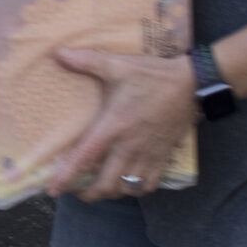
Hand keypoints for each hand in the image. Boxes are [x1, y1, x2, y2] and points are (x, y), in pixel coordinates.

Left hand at [45, 48, 196, 201]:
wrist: (192, 83)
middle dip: (89, 193)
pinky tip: (128, 183)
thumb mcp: (118, 65)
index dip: (67, 176)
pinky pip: (150, 184)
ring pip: (127, 188)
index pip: (86, 157)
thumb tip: (57, 53)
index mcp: (113, 125)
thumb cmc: (152, 76)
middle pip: (107, 184)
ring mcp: (148, 154)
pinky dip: (137, 189)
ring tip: (100, 189)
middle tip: (76, 191)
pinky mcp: (163, 156)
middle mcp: (129, 145)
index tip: (53, 190)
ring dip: (111, 193)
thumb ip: (87, 61)